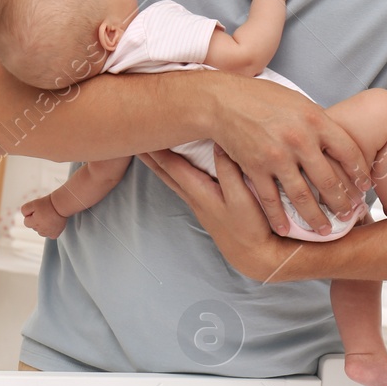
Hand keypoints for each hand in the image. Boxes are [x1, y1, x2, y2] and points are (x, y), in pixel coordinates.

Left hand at [21, 195, 66, 238]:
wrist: (61, 205)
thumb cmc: (47, 203)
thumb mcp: (33, 203)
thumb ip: (24, 210)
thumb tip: (25, 216)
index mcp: (34, 223)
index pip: (26, 222)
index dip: (31, 216)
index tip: (37, 211)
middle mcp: (40, 230)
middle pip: (34, 227)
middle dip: (36, 221)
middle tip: (44, 213)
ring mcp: (48, 233)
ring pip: (41, 232)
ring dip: (42, 226)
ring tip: (49, 217)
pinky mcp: (55, 235)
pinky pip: (49, 234)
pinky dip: (50, 230)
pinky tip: (53, 223)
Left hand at [139, 146, 295, 281]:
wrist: (255, 256)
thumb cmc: (249, 228)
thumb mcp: (241, 198)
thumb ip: (228, 171)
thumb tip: (218, 143)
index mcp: (199, 191)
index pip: (171, 164)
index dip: (156, 147)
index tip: (143, 130)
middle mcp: (194, 196)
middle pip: (164, 170)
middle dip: (148, 152)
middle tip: (131, 136)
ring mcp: (199, 202)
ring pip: (171, 177)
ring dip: (157, 162)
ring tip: (145, 148)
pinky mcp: (207, 206)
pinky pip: (183, 181)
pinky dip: (173, 170)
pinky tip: (175, 167)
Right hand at [204, 73, 370, 235]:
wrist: (223, 101)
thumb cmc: (262, 98)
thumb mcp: (298, 102)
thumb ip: (318, 122)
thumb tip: (336, 141)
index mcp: (316, 120)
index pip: (348, 152)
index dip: (360, 173)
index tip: (365, 187)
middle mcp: (300, 140)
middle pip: (329, 180)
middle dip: (342, 202)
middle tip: (349, 215)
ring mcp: (277, 156)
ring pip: (302, 196)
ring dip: (315, 217)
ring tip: (325, 231)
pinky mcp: (255, 168)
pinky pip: (270, 199)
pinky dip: (279, 218)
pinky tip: (286, 230)